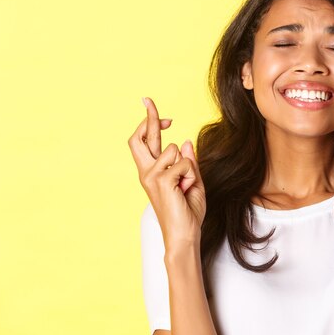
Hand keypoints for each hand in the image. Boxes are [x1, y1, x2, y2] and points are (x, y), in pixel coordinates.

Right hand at [128, 97, 205, 250]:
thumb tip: (186, 142)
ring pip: (175, 150)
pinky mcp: (161, 181)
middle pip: (140, 137)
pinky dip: (191, 175)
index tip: (154, 108)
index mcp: (152, 172)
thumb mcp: (192, 182)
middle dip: (147, 117)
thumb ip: (188, 162)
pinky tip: (186, 190)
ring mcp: (151, 176)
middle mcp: (147, 172)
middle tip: (147, 100)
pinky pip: (184, 164)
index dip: (149, 122)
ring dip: (188, 165)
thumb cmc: (187, 212)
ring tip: (186, 186)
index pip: (145, 141)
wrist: (185, 234)